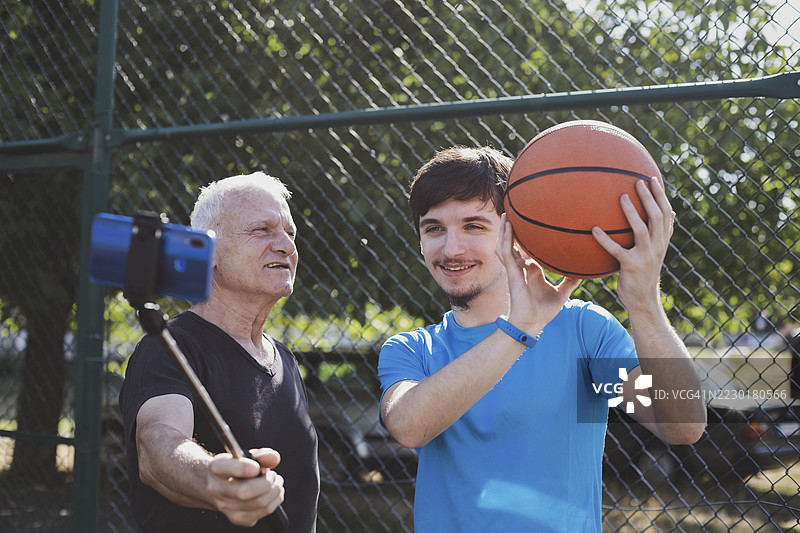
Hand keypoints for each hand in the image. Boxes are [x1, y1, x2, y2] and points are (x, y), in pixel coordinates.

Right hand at [206, 448, 284, 527]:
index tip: (257, 467)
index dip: (244, 468)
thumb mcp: (245, 455)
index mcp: (216, 468)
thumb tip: (273, 458)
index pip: (226, 468)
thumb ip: (261, 454)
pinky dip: (275, 500)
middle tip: (272, 475)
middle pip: (244, 492)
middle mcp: (217, 489)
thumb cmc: (235, 467)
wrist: (219, 485)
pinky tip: (273, 492)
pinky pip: (264, 511)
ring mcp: (226, 507)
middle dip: (266, 482)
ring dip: (275, 491)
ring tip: (275, 482)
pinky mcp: (238, 518)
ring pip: (259, 503)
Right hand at [496, 214, 580, 331]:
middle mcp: (521, 267)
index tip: (532, 226)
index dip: (528, 240)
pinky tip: (508, 227)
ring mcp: (515, 269)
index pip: (528, 251)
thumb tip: (584, 272)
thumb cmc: (543, 311)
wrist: (533, 323)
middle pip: (514, 245)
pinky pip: (507, 252)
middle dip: (512, 231)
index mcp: (532, 271)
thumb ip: (570, 281)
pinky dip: (506, 239)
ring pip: (506, 246)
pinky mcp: (512, 273)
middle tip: (514, 214)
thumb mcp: (561, 293)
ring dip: (505, 231)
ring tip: (507, 215)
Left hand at [592, 177, 673, 311]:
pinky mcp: (631, 266)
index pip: (665, 213)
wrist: (643, 300)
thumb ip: (661, 233)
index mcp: (662, 241)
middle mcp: (657, 246)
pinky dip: (605, 240)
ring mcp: (646, 256)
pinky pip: (616, 250)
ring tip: (621, 197)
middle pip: (656, 217)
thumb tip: (670, 211)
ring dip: (631, 212)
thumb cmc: (644, 272)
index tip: (652, 178)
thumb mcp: (656, 251)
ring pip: (641, 229)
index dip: (660, 195)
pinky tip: (594, 230)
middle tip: (638, 182)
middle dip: (649, 198)